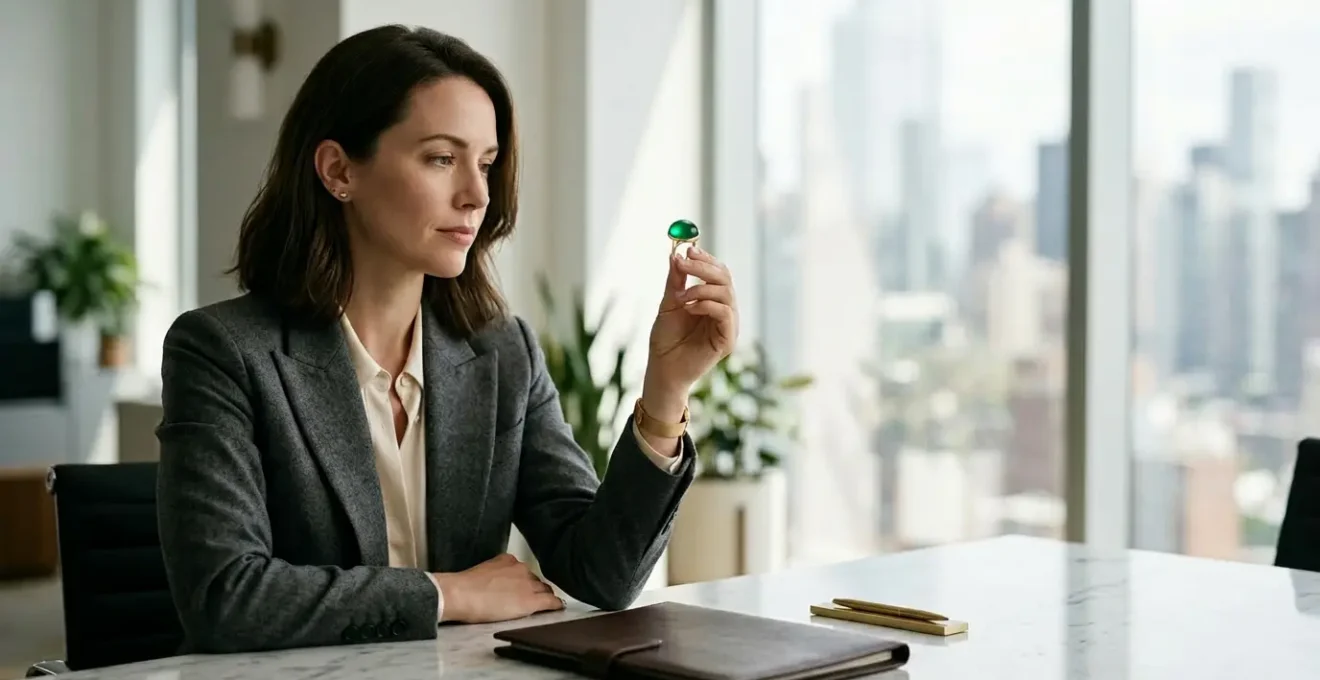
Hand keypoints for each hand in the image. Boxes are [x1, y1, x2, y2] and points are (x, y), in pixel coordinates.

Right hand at [432, 553, 563, 622]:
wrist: (462, 593)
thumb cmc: (464, 586)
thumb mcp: (483, 572)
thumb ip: (495, 574)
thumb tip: (495, 585)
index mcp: (508, 560)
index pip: (524, 572)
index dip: (525, 582)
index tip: (523, 588)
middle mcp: (521, 569)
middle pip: (536, 581)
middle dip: (535, 589)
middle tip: (531, 599)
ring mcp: (527, 584)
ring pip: (544, 590)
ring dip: (544, 597)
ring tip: (545, 605)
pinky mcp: (531, 600)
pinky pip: (550, 602)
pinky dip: (556, 605)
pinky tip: (559, 607)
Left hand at [643, 246, 739, 419]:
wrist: (662, 368)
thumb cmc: (665, 339)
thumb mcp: (669, 303)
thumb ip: (675, 281)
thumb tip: (676, 254)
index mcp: (712, 301)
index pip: (717, 273)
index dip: (706, 259)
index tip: (689, 250)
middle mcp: (724, 311)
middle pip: (725, 279)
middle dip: (704, 267)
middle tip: (685, 262)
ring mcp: (728, 326)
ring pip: (727, 294)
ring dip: (702, 288)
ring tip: (681, 297)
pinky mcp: (727, 340)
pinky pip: (725, 314)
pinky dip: (707, 305)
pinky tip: (690, 308)